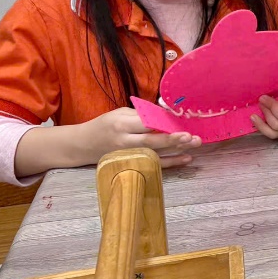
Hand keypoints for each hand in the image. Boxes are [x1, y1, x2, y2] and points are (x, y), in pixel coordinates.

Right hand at [78, 107, 200, 164]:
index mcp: (121, 125)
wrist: (83, 145)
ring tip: (195, 144)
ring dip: (177, 150)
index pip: (145, 124)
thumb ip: (141, 114)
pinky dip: (171, 162)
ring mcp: (129, 155)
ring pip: (156, 154)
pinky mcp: (132, 164)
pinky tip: (187, 158)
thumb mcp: (119, 113)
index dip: (163, 122)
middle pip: (151, 142)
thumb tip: (166, 113)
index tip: (180, 119)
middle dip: (172, 139)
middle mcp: (125, 142)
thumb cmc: (104, 125)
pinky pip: (154, 165)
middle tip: (190, 136)